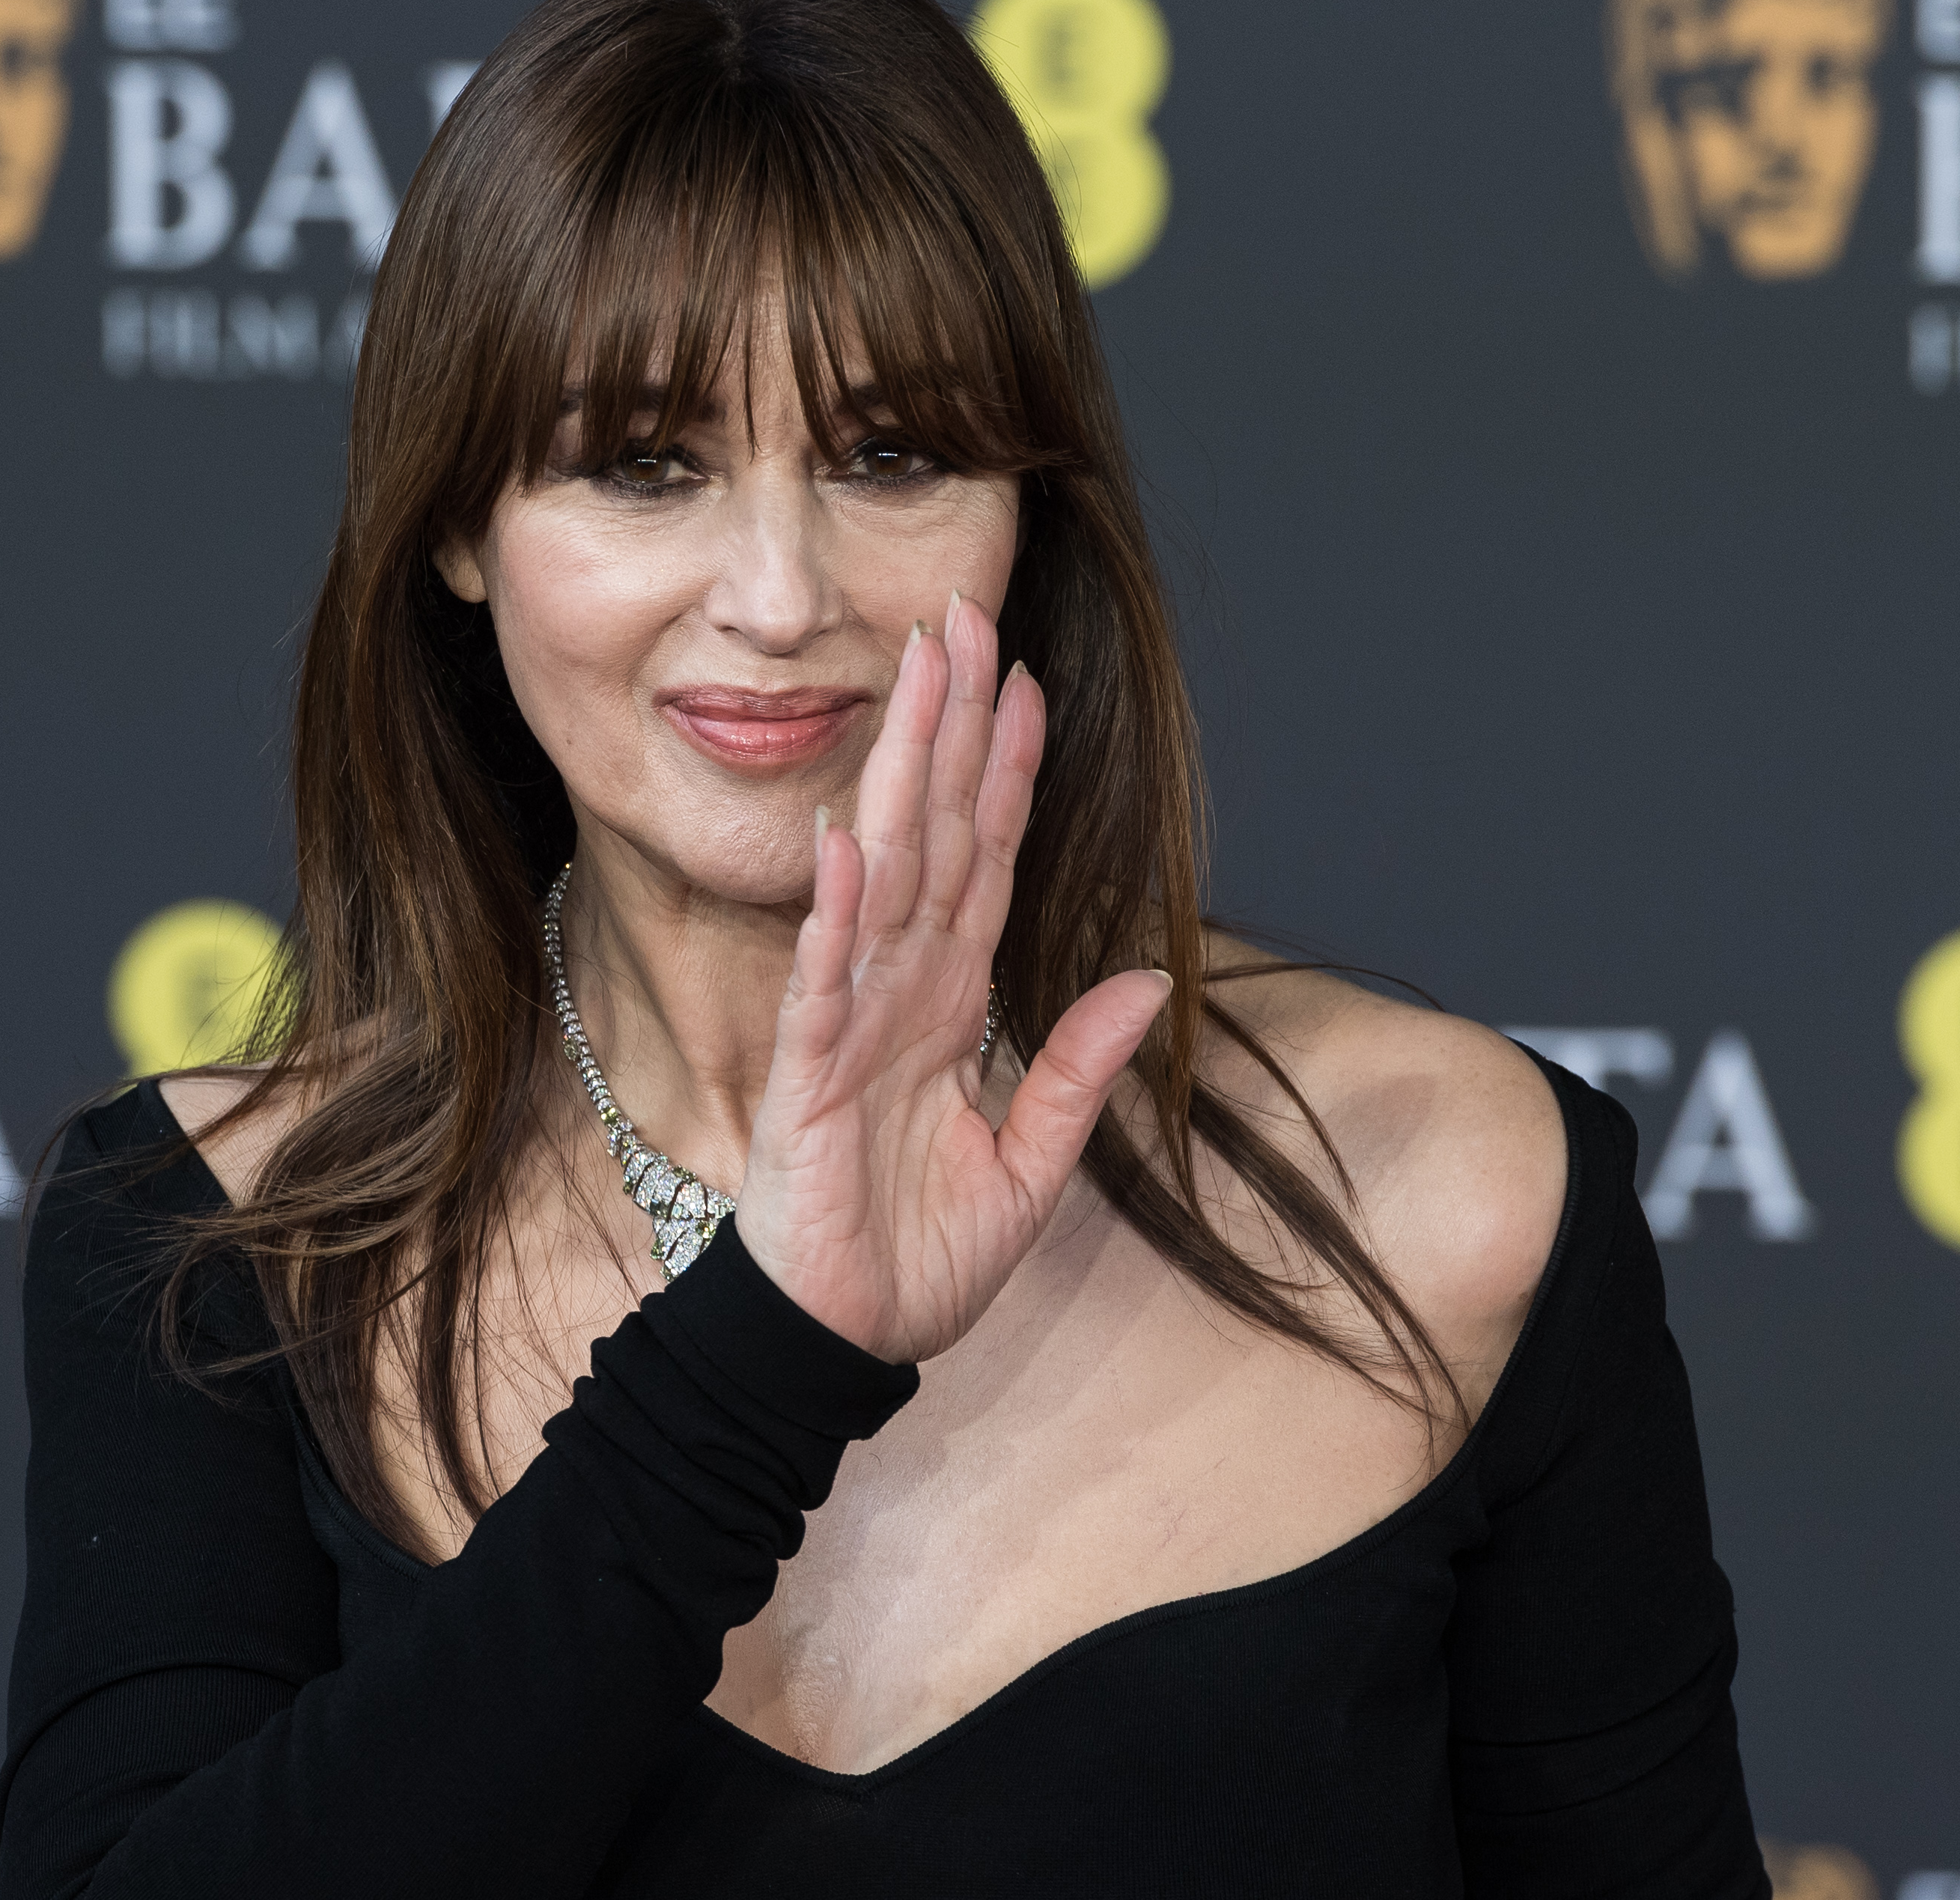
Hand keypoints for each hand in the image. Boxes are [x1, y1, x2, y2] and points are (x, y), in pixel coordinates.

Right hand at [737, 592, 1173, 1364]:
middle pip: (933, 834)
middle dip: (948, 727)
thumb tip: (1152, 978)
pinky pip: (827, 979)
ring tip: (916, 681)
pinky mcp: (807, 1075)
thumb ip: (1079, 1068)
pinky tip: (849, 841)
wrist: (841, 1341)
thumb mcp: (1029, 1165)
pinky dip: (838, 911)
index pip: (984, 862)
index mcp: (949, 1005)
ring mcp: (848, 1022)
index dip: (1004, 772)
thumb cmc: (917, 1258)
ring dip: (899, 775)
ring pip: (883, 875)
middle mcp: (899, 992)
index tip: (1023, 680)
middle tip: (960, 618)